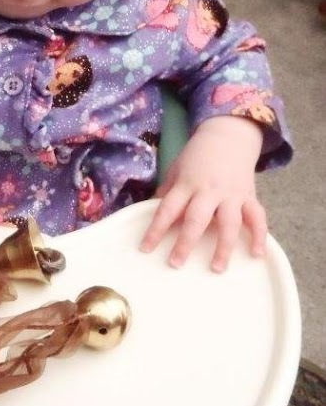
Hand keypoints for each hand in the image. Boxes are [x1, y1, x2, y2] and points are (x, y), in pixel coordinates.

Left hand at [140, 116, 266, 271]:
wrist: (228, 137)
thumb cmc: (197, 156)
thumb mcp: (177, 169)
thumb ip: (168, 191)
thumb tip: (152, 211)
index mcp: (186, 184)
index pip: (168, 209)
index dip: (156, 229)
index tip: (146, 248)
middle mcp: (209, 190)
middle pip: (197, 218)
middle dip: (186, 242)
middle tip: (176, 263)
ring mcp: (231, 194)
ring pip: (229, 222)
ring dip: (223, 246)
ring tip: (217, 268)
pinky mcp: (249, 196)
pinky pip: (257, 217)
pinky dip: (259, 235)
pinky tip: (257, 254)